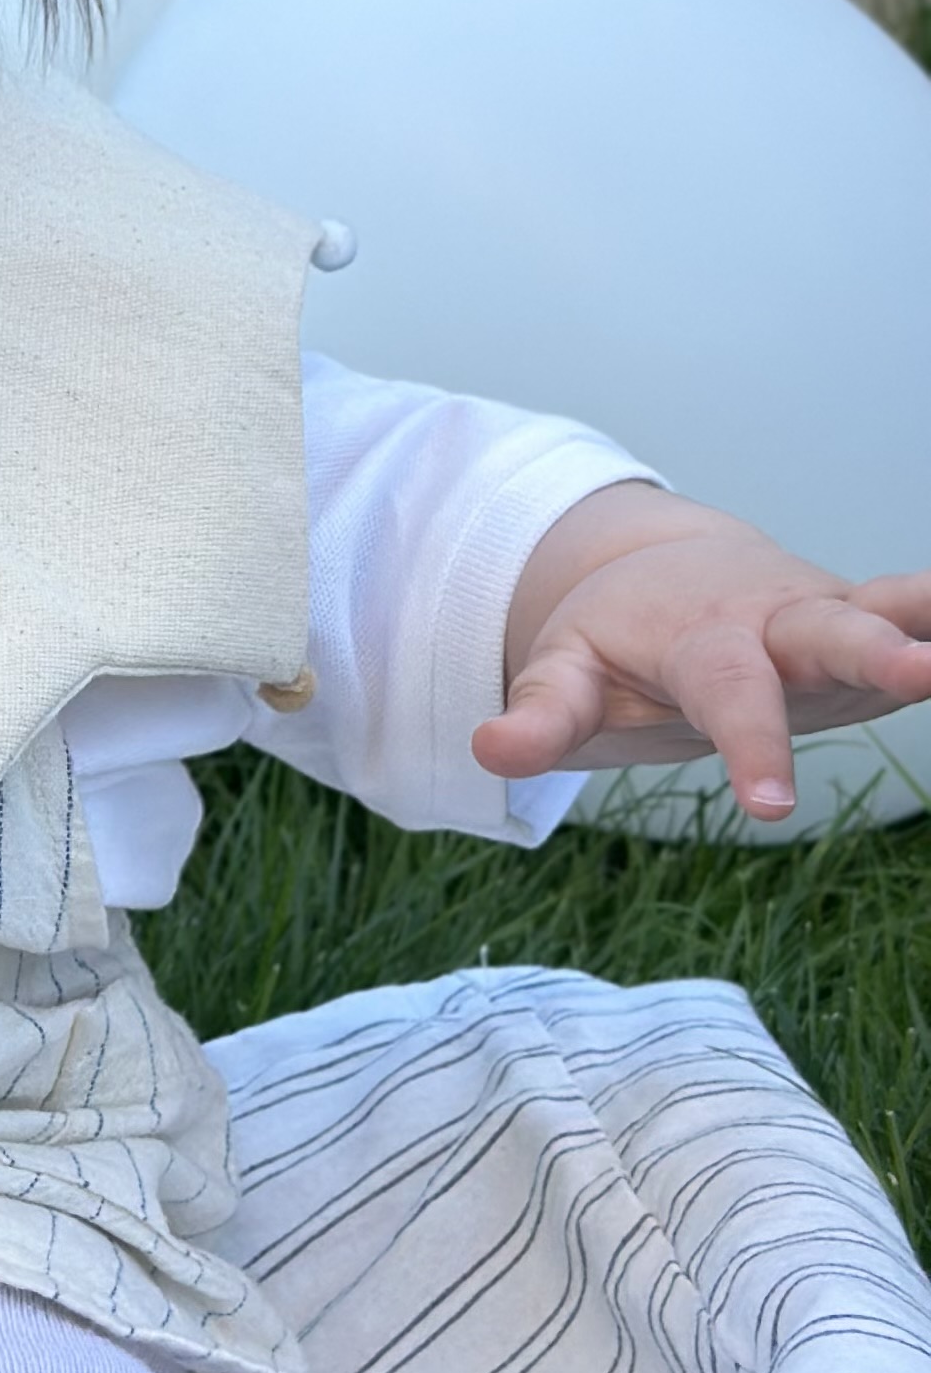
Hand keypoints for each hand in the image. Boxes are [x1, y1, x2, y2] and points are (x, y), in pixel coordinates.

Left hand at [477, 481, 930, 824]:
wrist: (663, 564)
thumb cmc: (619, 636)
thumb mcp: (566, 670)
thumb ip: (541, 714)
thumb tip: (487, 752)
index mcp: (702, 642)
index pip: (727, 699)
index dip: (749, 751)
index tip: (771, 808)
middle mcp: (776, 623)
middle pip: (826, 638)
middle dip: (874, 655)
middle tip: (922, 672)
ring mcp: (827, 617)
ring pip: (883, 612)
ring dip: (930, 623)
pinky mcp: (864, 619)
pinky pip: (914, 608)